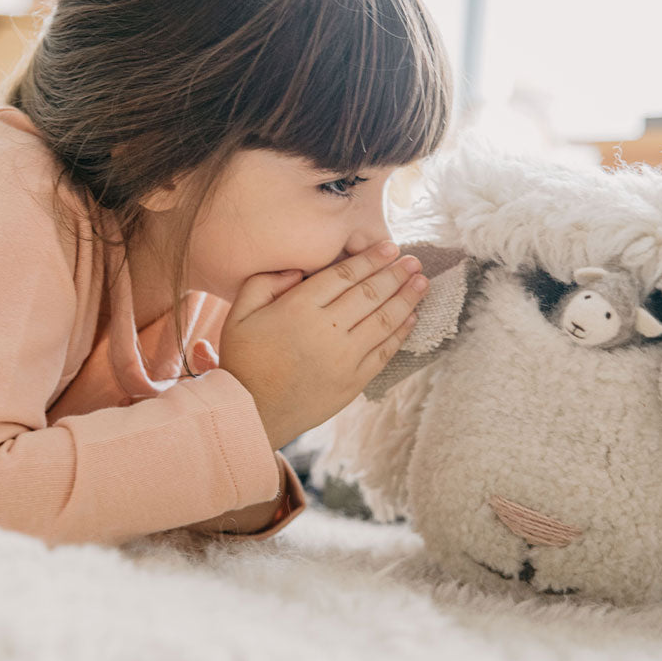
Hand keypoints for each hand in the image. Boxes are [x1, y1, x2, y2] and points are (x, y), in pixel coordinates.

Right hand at [218, 242, 427, 449]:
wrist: (252, 413)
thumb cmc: (244, 360)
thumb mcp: (238, 314)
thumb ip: (263, 282)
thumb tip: (298, 270)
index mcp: (298, 309)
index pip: (343, 276)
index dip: (370, 259)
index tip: (390, 248)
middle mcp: (326, 330)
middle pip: (369, 294)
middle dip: (395, 275)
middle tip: (414, 261)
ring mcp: (343, 357)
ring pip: (383, 320)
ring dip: (406, 299)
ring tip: (422, 283)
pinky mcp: (353, 381)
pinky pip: (384, 351)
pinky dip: (400, 332)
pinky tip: (411, 317)